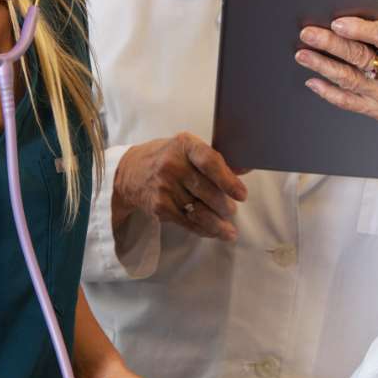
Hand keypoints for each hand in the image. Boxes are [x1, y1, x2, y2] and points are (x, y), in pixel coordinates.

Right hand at [112, 132, 247, 240]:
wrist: (131, 172)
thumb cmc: (168, 158)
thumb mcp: (188, 149)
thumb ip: (216, 159)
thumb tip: (247, 167)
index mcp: (184, 145)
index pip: (210, 161)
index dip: (228, 180)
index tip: (242, 195)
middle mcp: (172, 164)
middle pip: (207, 191)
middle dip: (225, 206)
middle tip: (232, 210)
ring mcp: (164, 186)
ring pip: (199, 211)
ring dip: (218, 224)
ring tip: (229, 230)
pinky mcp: (159, 206)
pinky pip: (187, 222)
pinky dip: (204, 230)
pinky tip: (214, 232)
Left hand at [295, 18, 377, 140]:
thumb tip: (376, 13)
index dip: (358, 28)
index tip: (338, 21)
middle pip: (358, 57)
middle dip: (329, 44)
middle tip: (308, 33)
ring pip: (347, 79)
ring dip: (321, 65)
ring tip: (302, 54)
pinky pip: (347, 102)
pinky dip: (327, 91)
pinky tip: (312, 81)